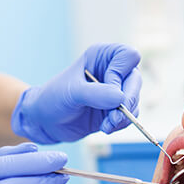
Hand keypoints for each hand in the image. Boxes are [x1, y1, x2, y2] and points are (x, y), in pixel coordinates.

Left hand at [11, 44, 141, 143]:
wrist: (47, 121)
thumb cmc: (54, 98)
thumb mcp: (72, 92)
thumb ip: (96, 93)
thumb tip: (120, 98)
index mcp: (103, 57)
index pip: (129, 56)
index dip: (121, 74)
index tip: (107, 89)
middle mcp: (113, 71)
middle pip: (136, 81)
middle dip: (127, 101)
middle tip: (114, 118)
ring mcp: (117, 91)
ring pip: (135, 101)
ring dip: (123, 117)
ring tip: (106, 125)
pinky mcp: (117, 109)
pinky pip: (130, 116)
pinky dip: (121, 124)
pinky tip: (105, 127)